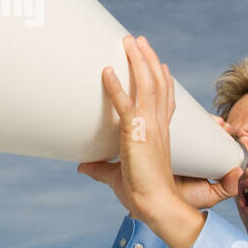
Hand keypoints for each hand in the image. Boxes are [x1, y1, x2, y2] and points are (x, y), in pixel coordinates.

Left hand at [77, 35, 239, 221]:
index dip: (164, 80)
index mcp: (160, 133)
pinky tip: (106, 71)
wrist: (156, 206)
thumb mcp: (116, 176)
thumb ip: (100, 168)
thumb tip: (82, 165)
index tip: (160, 64)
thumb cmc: (142, 194)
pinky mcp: (136, 135)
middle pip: (158, 84)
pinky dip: (115, 87)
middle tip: (139, 41)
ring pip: (147, 86)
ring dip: (138, 61)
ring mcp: (150, 128)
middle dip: (148, 60)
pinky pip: (125, 105)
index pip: (165, 100)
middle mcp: (159, 126)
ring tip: (129, 41)